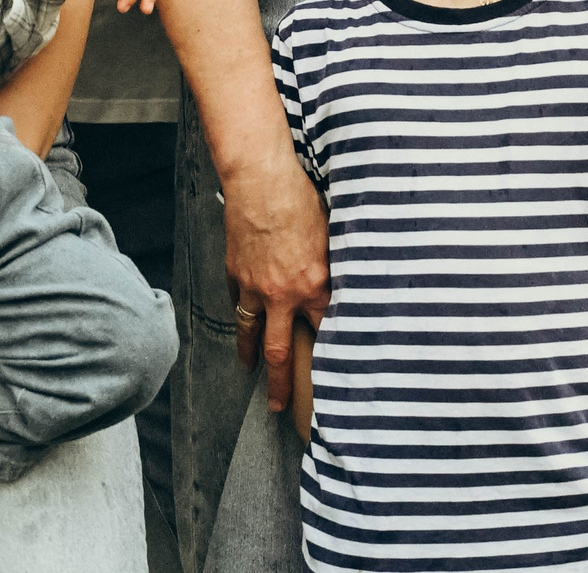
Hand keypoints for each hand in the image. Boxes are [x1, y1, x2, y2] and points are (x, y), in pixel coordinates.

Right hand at [224, 155, 329, 414]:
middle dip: (282, 385)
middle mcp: (284, 294)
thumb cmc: (302, 197)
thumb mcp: (334, 233)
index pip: (328, 330)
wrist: (261, 178)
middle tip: (280, 409)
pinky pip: (237, 301)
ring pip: (251, 332)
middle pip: (282, 351)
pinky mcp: (235, 272)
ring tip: (251, 371)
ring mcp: (255, 286)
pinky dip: (241, 313)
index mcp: (315, 285)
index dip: (334, 353)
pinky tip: (243, 320)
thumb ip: (337, 265)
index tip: (339, 376)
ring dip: (251, 356)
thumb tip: (351, 279)